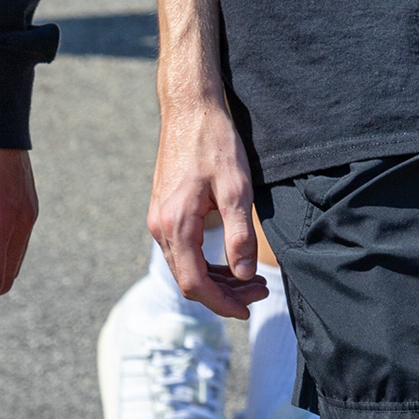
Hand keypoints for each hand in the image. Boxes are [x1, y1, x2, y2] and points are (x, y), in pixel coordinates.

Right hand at [149, 87, 269, 317]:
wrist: (189, 108)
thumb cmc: (214, 142)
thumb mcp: (236, 188)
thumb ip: (239, 233)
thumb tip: (243, 275)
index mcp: (175, 225)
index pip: (195, 283)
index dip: (222, 303)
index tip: (248, 310)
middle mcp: (160, 227)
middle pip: (189, 279)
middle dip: (225, 293)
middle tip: (260, 291)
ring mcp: (158, 219)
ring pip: (185, 266)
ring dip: (217, 278)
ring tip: (251, 278)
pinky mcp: (163, 211)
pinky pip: (182, 249)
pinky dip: (206, 261)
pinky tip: (229, 259)